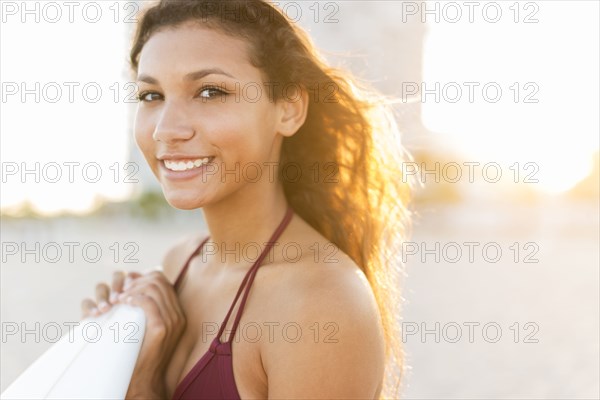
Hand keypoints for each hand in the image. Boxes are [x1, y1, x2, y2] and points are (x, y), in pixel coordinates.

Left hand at [80, 269, 185, 397]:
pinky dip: (135, 298)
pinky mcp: (161, 328)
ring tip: (120, 298)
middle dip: (137, 281)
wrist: (146, 379)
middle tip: (121, 291)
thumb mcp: (148, 328)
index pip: (163, 280)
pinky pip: (149, 302)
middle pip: (159, 280)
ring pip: (153, 288)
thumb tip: (132, 285)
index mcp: (178, 313)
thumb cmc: (141, 353)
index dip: (143, 277)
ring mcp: (172, 321)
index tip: (127, 283)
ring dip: (133, 289)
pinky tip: (125, 303)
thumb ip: (146, 310)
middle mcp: (178, 315)